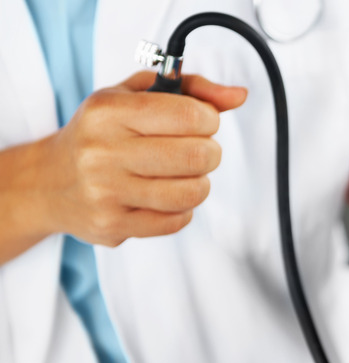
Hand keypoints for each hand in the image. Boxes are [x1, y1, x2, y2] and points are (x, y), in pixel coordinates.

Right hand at [36, 71, 246, 245]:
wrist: (49, 182)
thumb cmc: (102, 133)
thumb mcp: (136, 95)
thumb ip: (191, 88)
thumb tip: (238, 95)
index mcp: (109, 112)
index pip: (189, 114)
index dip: (210, 119)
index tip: (202, 122)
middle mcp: (103, 152)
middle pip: (196, 156)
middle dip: (210, 152)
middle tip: (198, 150)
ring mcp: (106, 192)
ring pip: (190, 193)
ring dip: (199, 183)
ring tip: (185, 175)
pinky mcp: (113, 225)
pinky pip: (176, 221)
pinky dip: (182, 209)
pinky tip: (165, 196)